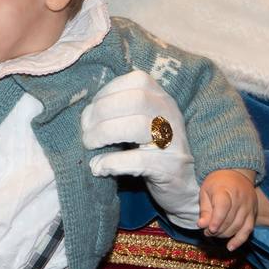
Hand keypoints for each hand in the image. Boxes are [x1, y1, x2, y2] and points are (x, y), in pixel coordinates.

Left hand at [82, 70, 200, 228]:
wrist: (183, 187)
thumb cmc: (151, 152)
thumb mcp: (139, 125)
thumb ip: (119, 113)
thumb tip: (85, 115)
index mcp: (162, 99)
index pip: (137, 81)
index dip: (107, 93)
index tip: (91, 113)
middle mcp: (171, 115)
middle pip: (136, 100)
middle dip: (102, 113)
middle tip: (86, 132)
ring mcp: (174, 141)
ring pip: (138, 126)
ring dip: (104, 134)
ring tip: (90, 146)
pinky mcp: (171, 167)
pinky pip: (139, 159)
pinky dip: (113, 162)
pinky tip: (99, 167)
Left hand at [198, 169, 257, 250]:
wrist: (236, 173)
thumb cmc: (217, 183)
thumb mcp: (205, 191)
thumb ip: (204, 209)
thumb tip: (201, 225)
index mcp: (226, 190)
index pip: (223, 207)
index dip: (216, 220)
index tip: (209, 230)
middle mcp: (240, 199)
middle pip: (230, 220)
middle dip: (217, 230)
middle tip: (207, 232)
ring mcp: (249, 207)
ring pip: (238, 226)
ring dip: (225, 235)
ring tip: (215, 234)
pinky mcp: (254, 213)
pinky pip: (248, 230)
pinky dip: (239, 240)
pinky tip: (230, 247)